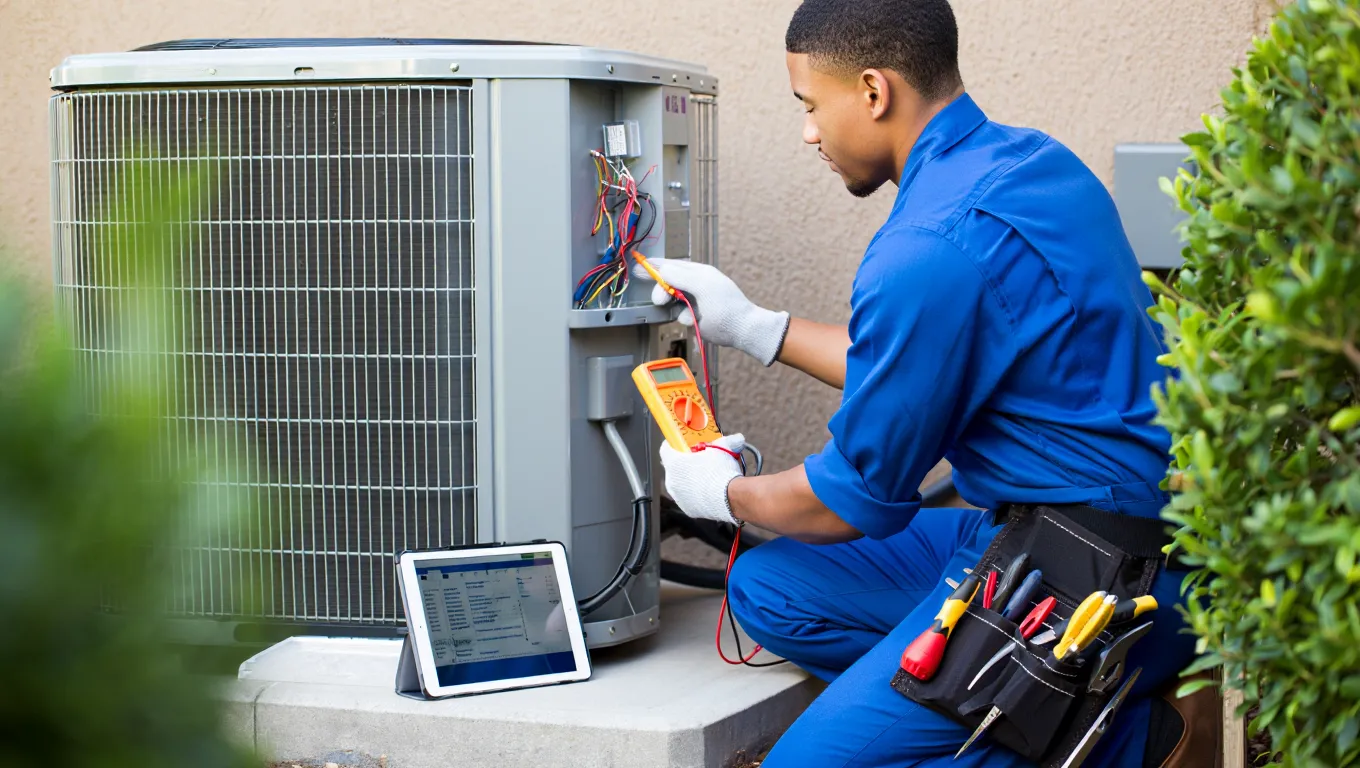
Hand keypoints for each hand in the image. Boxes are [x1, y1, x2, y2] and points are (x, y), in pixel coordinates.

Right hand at [632, 260, 789, 365]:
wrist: (743, 330)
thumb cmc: (726, 307)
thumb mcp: (702, 286)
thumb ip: (680, 277)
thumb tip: (662, 269)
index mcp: (699, 272)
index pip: (672, 265)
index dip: (655, 267)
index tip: (638, 268)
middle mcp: (696, 284)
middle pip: (669, 283)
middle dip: (663, 291)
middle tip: (660, 301)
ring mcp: (695, 301)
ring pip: (673, 301)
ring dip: (677, 309)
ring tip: (689, 315)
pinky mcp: (696, 316)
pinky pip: (681, 315)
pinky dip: (685, 319)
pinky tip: (695, 322)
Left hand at [659, 433, 746, 524]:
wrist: (730, 497)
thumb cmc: (721, 470)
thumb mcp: (723, 449)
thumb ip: (725, 442)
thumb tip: (737, 439)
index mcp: (674, 462)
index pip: (666, 449)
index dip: (675, 444)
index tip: (684, 443)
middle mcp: (671, 480)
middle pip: (674, 467)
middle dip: (684, 463)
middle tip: (699, 459)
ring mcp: (678, 497)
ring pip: (680, 484)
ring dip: (690, 479)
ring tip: (707, 476)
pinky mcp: (687, 509)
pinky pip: (689, 498)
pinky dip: (696, 495)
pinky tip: (709, 491)